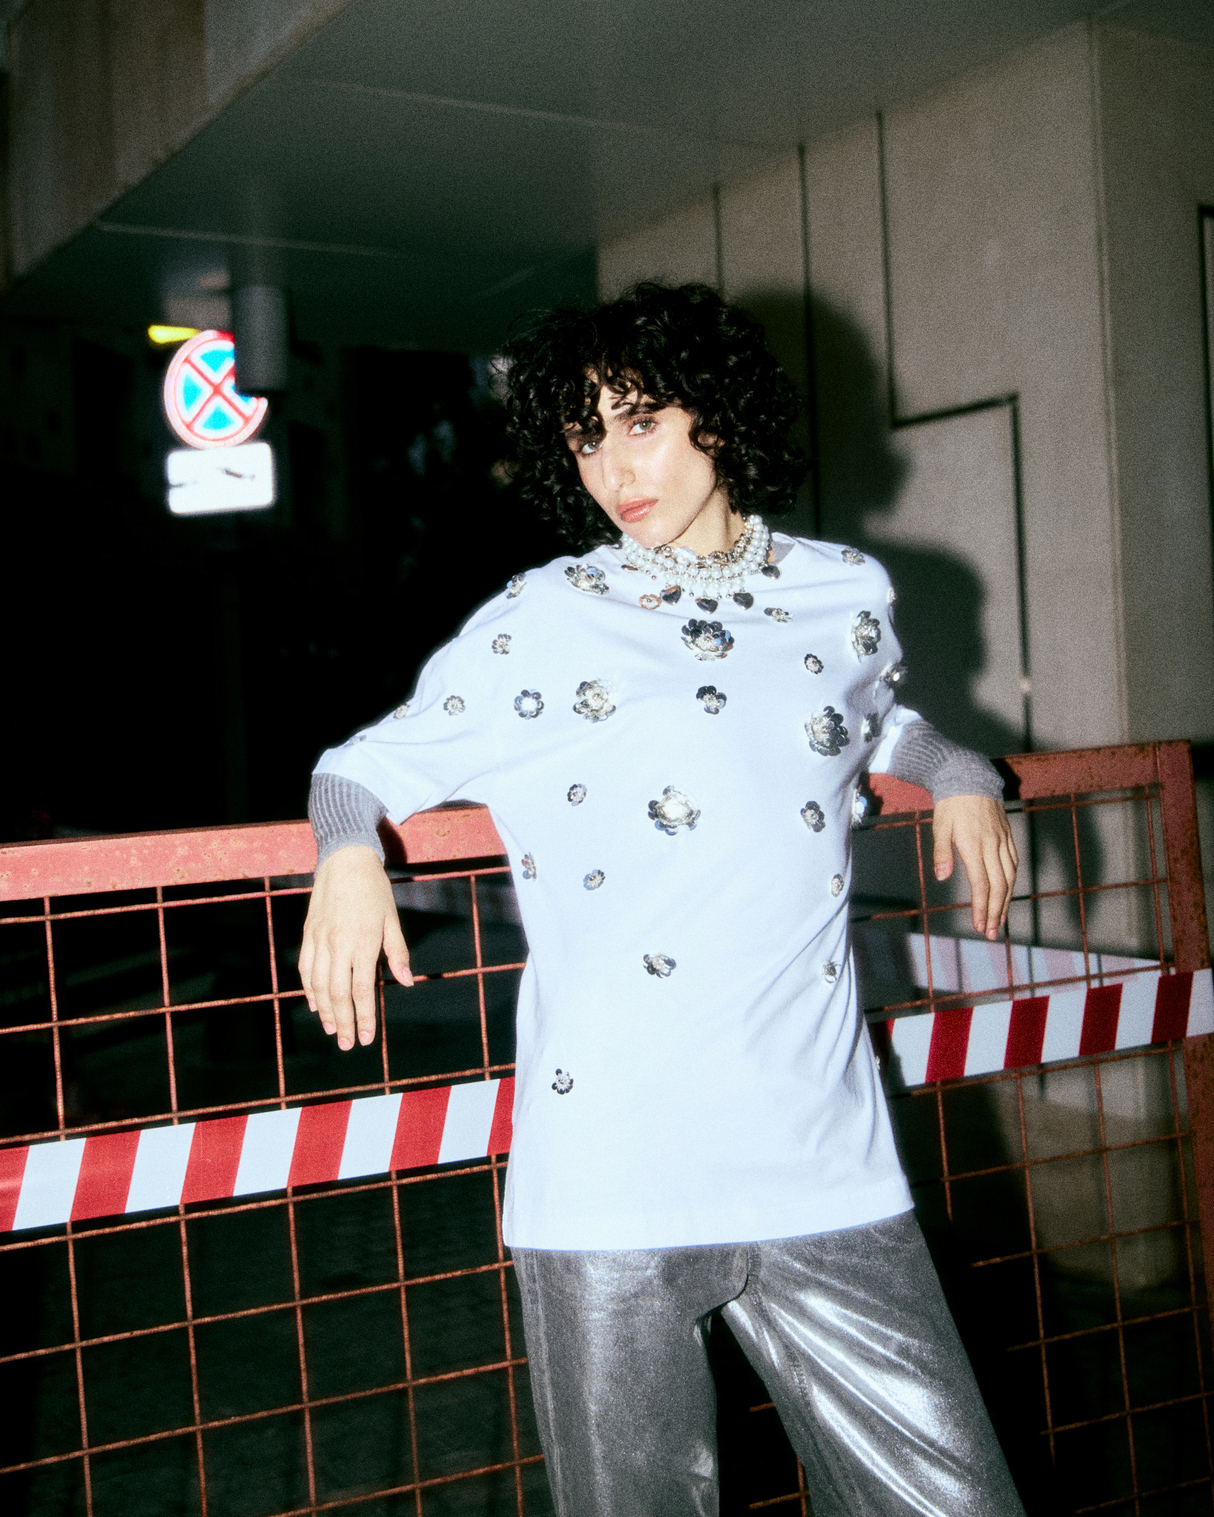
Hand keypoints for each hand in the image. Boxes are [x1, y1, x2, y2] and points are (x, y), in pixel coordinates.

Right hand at [298, 846, 412, 1049]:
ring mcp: (320, 939)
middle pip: (337, 993)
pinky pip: (305, 968)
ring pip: (318, 985)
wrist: (345, 860)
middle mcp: (339, 944)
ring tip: (332, 1030)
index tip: (366, 1038)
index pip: (362, 990)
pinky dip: (309, 990)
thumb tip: (407, 982)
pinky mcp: (308, 934)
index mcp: (363, 942)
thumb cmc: (374, 890)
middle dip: (343, 1022)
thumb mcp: (392, 919)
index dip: (364, 1017)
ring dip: (324, 1011)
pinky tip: (315, 1005)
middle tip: (347, 1044)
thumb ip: (397, 952)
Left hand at [932, 794, 1018, 941]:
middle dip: (995, 911)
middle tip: (991, 933)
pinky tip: (1007, 893)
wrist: (969, 776)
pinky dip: (1012, 881)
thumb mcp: (940, 825)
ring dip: (1005, 901)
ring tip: (1000, 920)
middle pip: (999, 885)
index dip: (982, 906)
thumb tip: (941, 876)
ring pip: (1009, 876)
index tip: (980, 925)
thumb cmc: (950, 803)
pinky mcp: (1007, 836)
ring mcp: (1003, 840)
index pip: (981, 883)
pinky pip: (1014, 863)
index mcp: (974, 844)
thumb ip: (941, 852)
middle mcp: (992, 845)